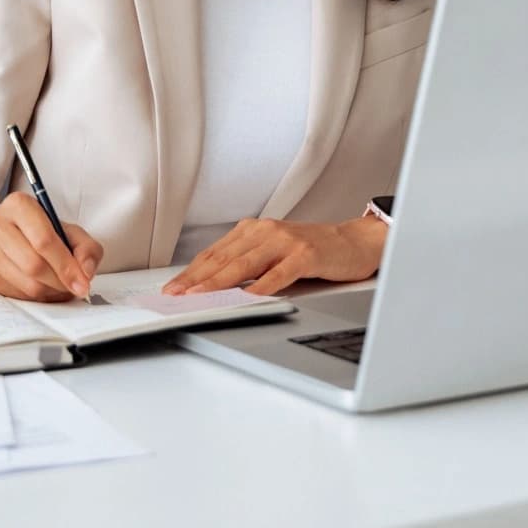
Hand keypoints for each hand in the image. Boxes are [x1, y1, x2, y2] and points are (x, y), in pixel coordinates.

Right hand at [0, 191, 103, 301]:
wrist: (12, 237)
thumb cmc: (44, 232)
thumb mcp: (70, 231)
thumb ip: (87, 248)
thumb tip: (86, 273)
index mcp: (19, 205)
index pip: (44, 240)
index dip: (66, 265)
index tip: (82, 283)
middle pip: (33, 264)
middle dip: (60, 281)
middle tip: (75, 287)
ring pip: (25, 283)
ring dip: (51, 292)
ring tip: (62, 287)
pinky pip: (16, 294)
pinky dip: (37, 297)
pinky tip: (45, 288)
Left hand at [163, 216, 386, 296]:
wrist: (355, 242)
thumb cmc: (313, 250)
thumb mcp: (274, 252)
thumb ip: (248, 265)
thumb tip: (213, 289)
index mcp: (254, 230)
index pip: (215, 253)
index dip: (191, 272)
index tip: (172, 289)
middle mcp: (266, 231)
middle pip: (224, 258)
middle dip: (196, 279)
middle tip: (175, 295)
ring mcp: (286, 241)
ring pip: (245, 264)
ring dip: (219, 282)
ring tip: (200, 296)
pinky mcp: (306, 254)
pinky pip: (279, 273)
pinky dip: (261, 286)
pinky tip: (247, 297)